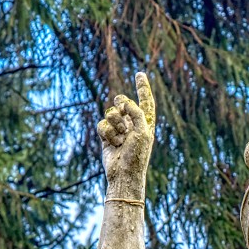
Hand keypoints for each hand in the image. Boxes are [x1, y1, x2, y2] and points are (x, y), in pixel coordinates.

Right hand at [97, 72, 154, 198]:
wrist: (124, 175)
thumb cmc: (137, 155)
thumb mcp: (142, 131)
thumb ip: (136, 112)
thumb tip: (123, 104)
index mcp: (145, 123)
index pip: (145, 101)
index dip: (142, 87)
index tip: (139, 74)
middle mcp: (132, 125)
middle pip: (122, 102)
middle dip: (121, 103)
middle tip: (121, 111)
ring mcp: (119, 131)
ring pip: (111, 114)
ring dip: (115, 125)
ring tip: (121, 140)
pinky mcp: (107, 137)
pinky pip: (102, 125)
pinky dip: (107, 133)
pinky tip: (113, 144)